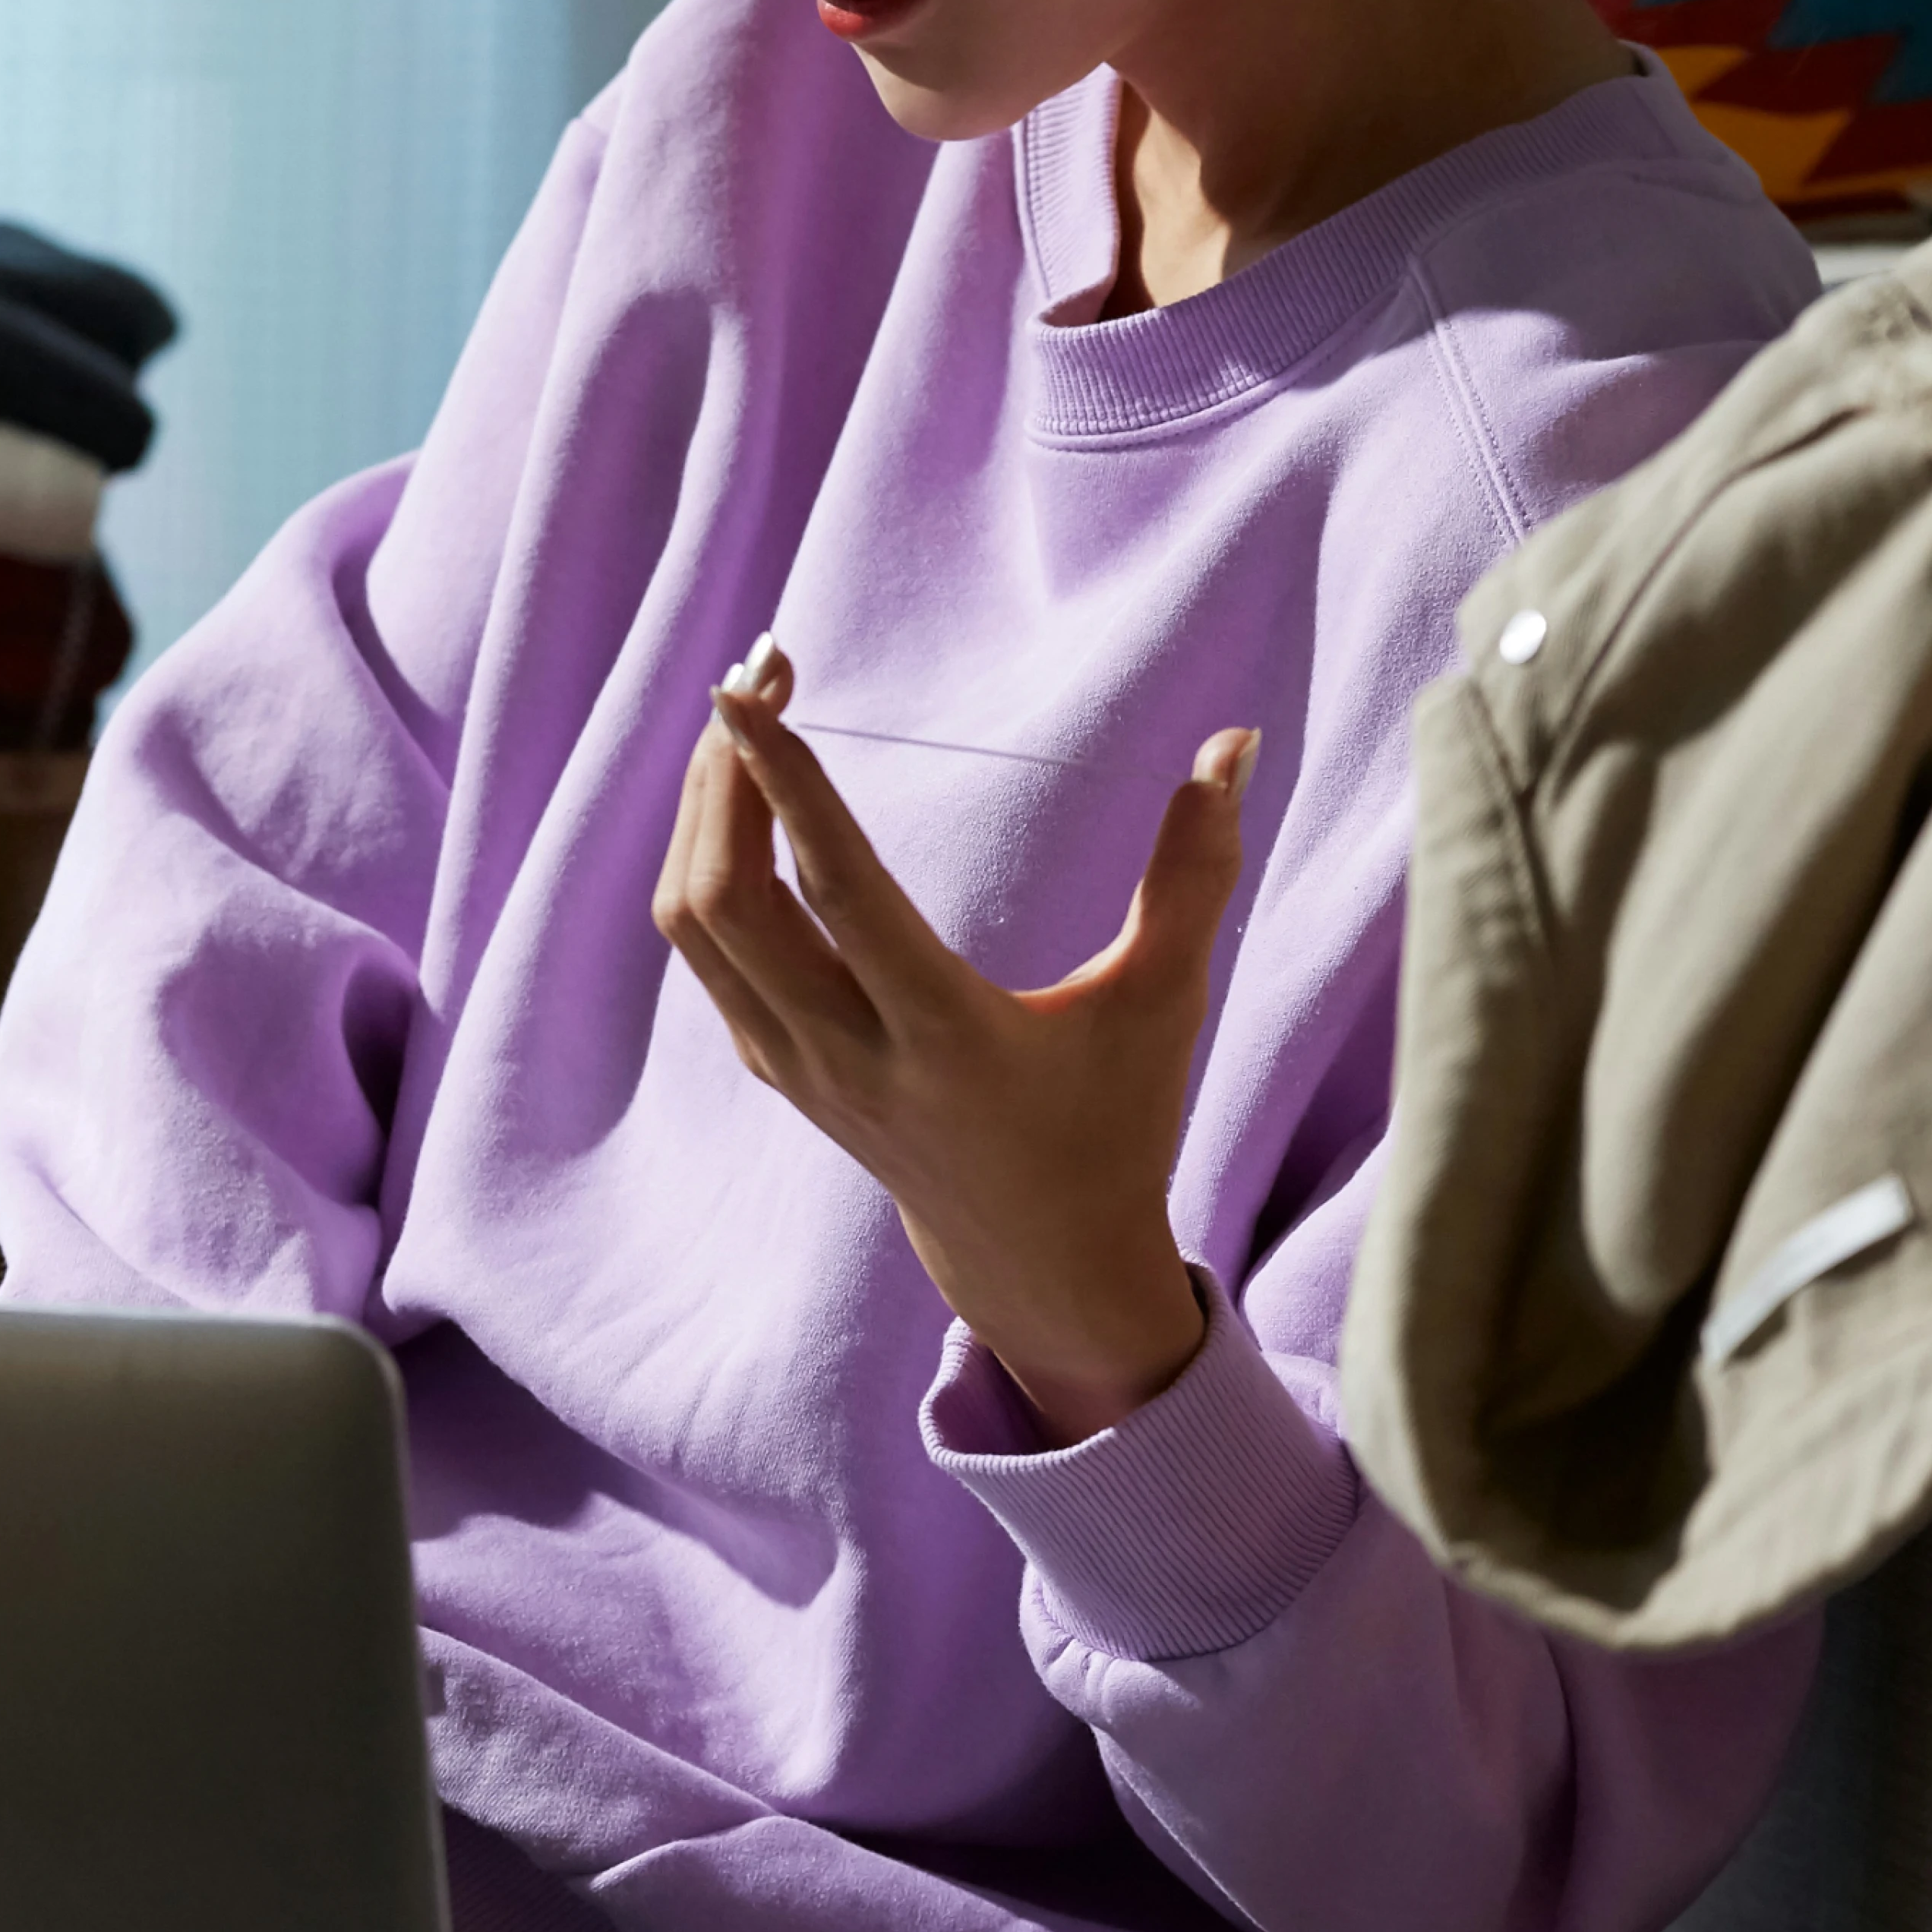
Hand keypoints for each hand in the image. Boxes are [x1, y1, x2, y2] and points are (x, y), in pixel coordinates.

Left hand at [651, 636, 1255, 1440]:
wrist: (1037, 1258)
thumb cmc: (1115, 1124)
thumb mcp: (1164, 1002)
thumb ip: (1195, 872)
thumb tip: (1235, 743)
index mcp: (945, 1033)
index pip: (838, 892)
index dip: (786, 787)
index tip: (746, 694)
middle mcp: (850, 1054)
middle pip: (729, 902)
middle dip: (727, 777)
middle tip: (757, 673)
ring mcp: (799, 1066)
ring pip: (697, 927)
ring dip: (703, 814)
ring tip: (745, 722)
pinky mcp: (777, 1066)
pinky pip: (707, 953)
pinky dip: (705, 865)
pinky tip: (740, 803)